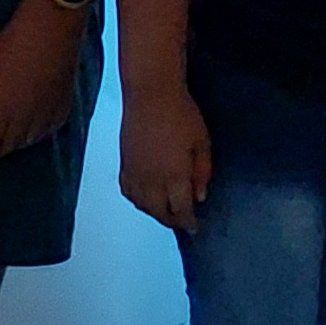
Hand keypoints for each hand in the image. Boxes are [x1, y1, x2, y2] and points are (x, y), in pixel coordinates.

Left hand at [0, 0, 88, 159]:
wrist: (52, 27)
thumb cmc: (12, 45)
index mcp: (2, 111)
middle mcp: (26, 119)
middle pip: (8, 147)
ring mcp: (47, 113)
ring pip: (30, 141)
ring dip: (15, 143)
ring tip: (6, 137)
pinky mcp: (64, 104)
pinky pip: (50, 130)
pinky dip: (38, 134)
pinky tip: (32, 128)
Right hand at [121, 88, 212, 233]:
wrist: (150, 95)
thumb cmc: (182, 114)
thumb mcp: (202, 142)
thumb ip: (202, 171)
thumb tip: (200, 196)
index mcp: (174, 176)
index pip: (181, 209)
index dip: (188, 221)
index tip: (195, 229)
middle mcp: (151, 181)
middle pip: (159, 212)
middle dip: (172, 220)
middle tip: (183, 222)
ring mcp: (134, 174)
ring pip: (142, 205)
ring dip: (155, 213)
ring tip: (167, 212)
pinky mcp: (123, 165)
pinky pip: (129, 193)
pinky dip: (139, 201)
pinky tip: (147, 199)